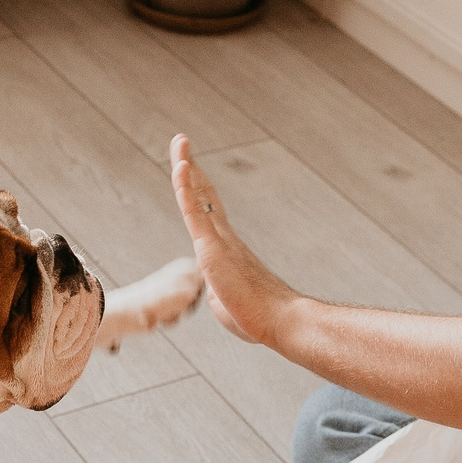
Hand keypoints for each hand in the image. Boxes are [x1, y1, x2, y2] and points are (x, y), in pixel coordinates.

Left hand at [170, 135, 298, 346]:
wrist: (281, 322)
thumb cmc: (259, 319)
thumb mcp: (227, 305)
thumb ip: (218, 292)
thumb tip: (215, 291)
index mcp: (227, 250)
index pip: (208, 212)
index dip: (197, 188)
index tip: (189, 167)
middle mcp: (225, 238)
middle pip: (203, 194)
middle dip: (190, 167)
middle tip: (182, 142)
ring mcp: (219, 240)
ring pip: (197, 196)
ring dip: (186, 166)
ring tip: (180, 140)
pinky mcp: (213, 248)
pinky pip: (196, 212)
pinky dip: (187, 188)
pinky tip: (181, 166)